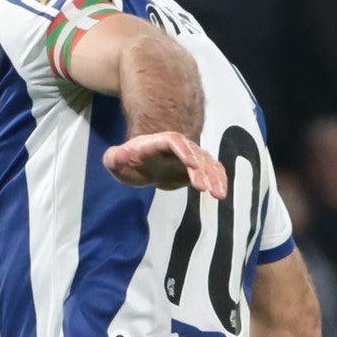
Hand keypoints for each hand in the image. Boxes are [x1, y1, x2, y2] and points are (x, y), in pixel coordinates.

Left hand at [103, 128, 222, 195]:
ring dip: (213, 177)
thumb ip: (114, 158)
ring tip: (218, 195)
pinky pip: (212, 170)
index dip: (184, 151)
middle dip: (201, 170)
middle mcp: (178, 147)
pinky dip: (219, 179)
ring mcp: (189, 156)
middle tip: (203, 188)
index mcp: (158, 142)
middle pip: (194, 153)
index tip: (192, 164)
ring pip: (206, 162)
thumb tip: (120, 155)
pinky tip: (222, 192)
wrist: (142, 165)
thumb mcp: (115, 161)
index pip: (174, 141)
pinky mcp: (197, 168)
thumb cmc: (128, 163)